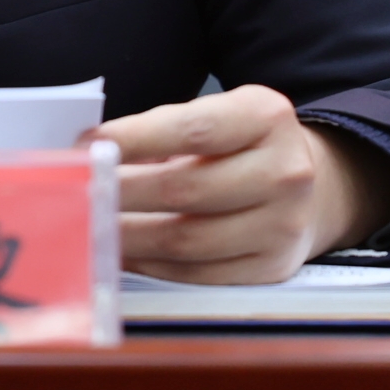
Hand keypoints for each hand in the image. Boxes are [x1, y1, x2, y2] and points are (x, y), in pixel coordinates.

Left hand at [86, 84, 389, 284]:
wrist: (311, 186)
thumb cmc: (240, 145)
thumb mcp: (216, 115)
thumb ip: (160, 129)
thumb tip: (91, 154)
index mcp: (266, 117)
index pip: (192, 129)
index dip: (134, 139)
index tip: (86, 146)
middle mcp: (285, 171)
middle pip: (186, 189)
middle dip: (120, 194)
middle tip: (78, 194)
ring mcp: (283, 225)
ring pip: (187, 240)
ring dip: (127, 236)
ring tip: (91, 226)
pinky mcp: (271, 267)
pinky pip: (198, 274)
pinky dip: (152, 264)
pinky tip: (124, 251)